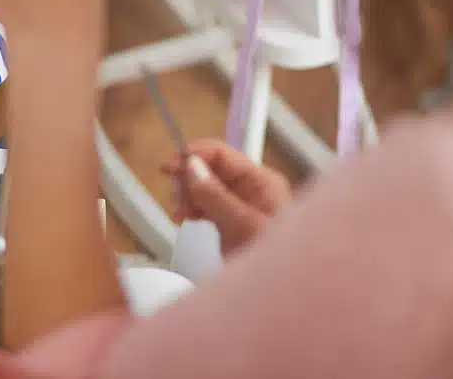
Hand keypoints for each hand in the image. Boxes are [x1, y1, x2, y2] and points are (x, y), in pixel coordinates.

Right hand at [161, 139, 291, 256]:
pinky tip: (185, 218)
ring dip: (188, 196)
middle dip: (188, 180)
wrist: (283, 299)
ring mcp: (243, 207)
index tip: (168, 167)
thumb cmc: (277, 264)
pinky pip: (208, 206)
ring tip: (181, 214)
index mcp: (261, 181)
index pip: (222, 154)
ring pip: (206, 188)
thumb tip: (192, 167)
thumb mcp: (241, 226)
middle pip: (211, 169)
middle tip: (177, 200)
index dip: (193, 155)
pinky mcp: (233, 224)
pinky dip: (193, 209)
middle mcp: (253, 190)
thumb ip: (215, 196)